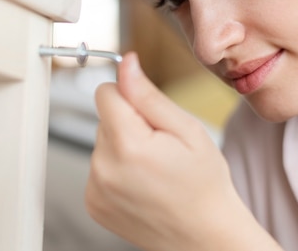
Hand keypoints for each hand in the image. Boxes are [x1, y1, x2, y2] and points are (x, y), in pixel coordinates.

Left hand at [84, 52, 279, 250]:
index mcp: (128, 146)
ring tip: (154, 168)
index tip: (150, 112)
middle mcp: (103, 169)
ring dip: (123, 146)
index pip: (105, 92)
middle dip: (129, 122)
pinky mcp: (93, 202)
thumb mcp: (187, 130)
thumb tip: (126, 63)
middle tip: (161, 146)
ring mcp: (95, 189)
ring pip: (101, 141)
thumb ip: (148, 94)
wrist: (204, 236)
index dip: (130, 95)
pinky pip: (99, 166)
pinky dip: (117, 168)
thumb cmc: (204, 184)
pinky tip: (142, 183)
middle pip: (104, 117)